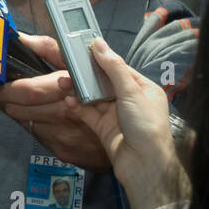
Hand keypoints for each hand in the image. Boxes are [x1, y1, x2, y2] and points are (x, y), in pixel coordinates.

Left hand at [0, 32, 111, 169]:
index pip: (30, 89)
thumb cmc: (107, 95)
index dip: (7, 87)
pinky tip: (36, 116)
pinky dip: (35, 124)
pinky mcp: (64, 150)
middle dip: (4, 98)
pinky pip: (39, 135)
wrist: (133, 136)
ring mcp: (64, 135)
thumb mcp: (82, 65)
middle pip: (24, 107)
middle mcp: (66, 114)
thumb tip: (23, 39)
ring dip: (18, 111)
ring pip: (28, 121)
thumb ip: (51, 49)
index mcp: (71, 89)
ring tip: (12, 101)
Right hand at [64, 39, 183, 208]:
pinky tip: (68, 99)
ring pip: (92, 96)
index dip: (102, 58)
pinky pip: (86, 112)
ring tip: (62, 81)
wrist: (143, 165)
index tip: (83, 47)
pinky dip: (76, 105)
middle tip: (67, 64)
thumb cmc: (146, 126)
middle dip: (85, 74)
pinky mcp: (102, 127)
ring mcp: (115, 114)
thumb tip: (99, 43)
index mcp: (143, 89)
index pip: (119, 68)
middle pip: (103, 81)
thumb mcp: (132, 92)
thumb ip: (113, 68)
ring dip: (78, 89)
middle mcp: (129, 100)